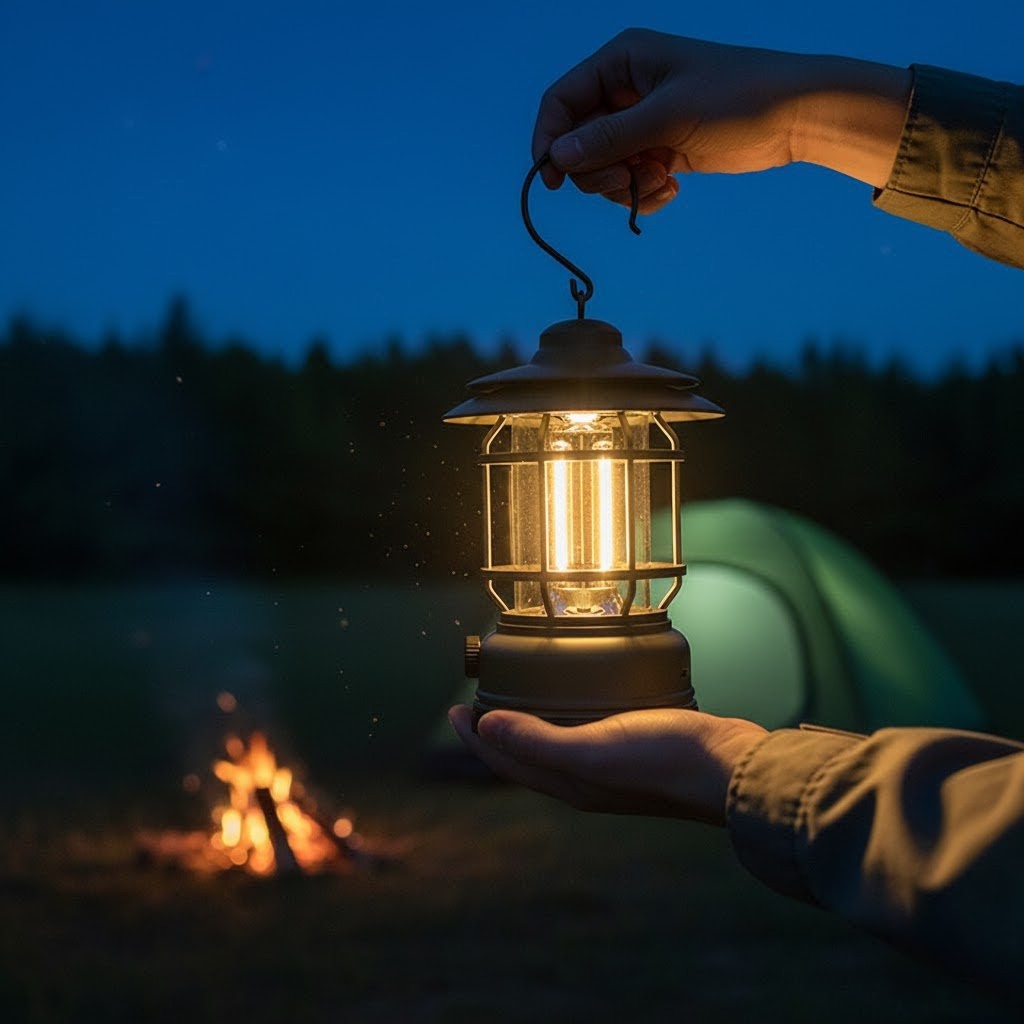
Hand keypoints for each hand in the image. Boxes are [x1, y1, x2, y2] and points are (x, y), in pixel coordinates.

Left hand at [448, 705, 767, 825]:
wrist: (729, 767)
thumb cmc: (664, 760)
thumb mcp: (595, 748)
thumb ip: (541, 741)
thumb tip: (486, 726)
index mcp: (570, 782)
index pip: (508, 760)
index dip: (476, 737)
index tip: (454, 710)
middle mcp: (585, 777)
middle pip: (527, 752)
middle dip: (498, 729)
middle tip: (477, 700)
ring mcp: (611, 762)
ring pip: (556, 740)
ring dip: (531, 719)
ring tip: (519, 692)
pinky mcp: (634, 743)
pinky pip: (587, 726)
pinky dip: (569, 710)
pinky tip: (580, 690)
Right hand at [533, 28, 910, 211]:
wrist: (795, 116)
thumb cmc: (736, 99)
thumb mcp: (666, 118)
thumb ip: (608, 138)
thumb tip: (557, 158)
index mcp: (622, 62)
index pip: (562, 101)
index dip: (550, 140)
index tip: (554, 179)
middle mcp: (627, 90)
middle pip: (578, 142)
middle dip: (598, 170)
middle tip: (629, 179)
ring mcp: (644, 123)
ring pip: (603, 167)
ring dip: (624, 185)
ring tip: (660, 182)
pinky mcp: (662, 150)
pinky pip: (631, 180)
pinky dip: (644, 193)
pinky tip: (673, 189)